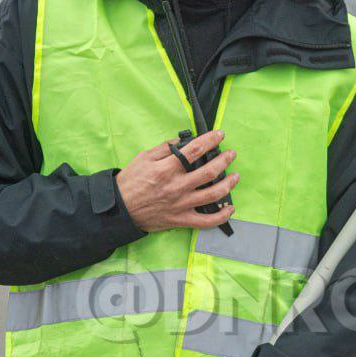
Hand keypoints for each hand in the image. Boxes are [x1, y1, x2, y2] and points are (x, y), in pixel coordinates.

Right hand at [115, 130, 236, 231]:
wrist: (120, 209)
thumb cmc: (130, 182)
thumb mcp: (144, 158)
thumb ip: (164, 148)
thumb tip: (182, 140)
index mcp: (167, 169)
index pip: (195, 150)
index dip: (211, 140)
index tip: (220, 135)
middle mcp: (177, 186)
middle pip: (209, 172)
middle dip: (225, 160)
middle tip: (231, 154)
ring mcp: (181, 204)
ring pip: (213, 195)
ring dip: (228, 184)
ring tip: (235, 176)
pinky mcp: (181, 219)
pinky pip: (206, 221)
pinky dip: (221, 216)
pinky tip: (230, 208)